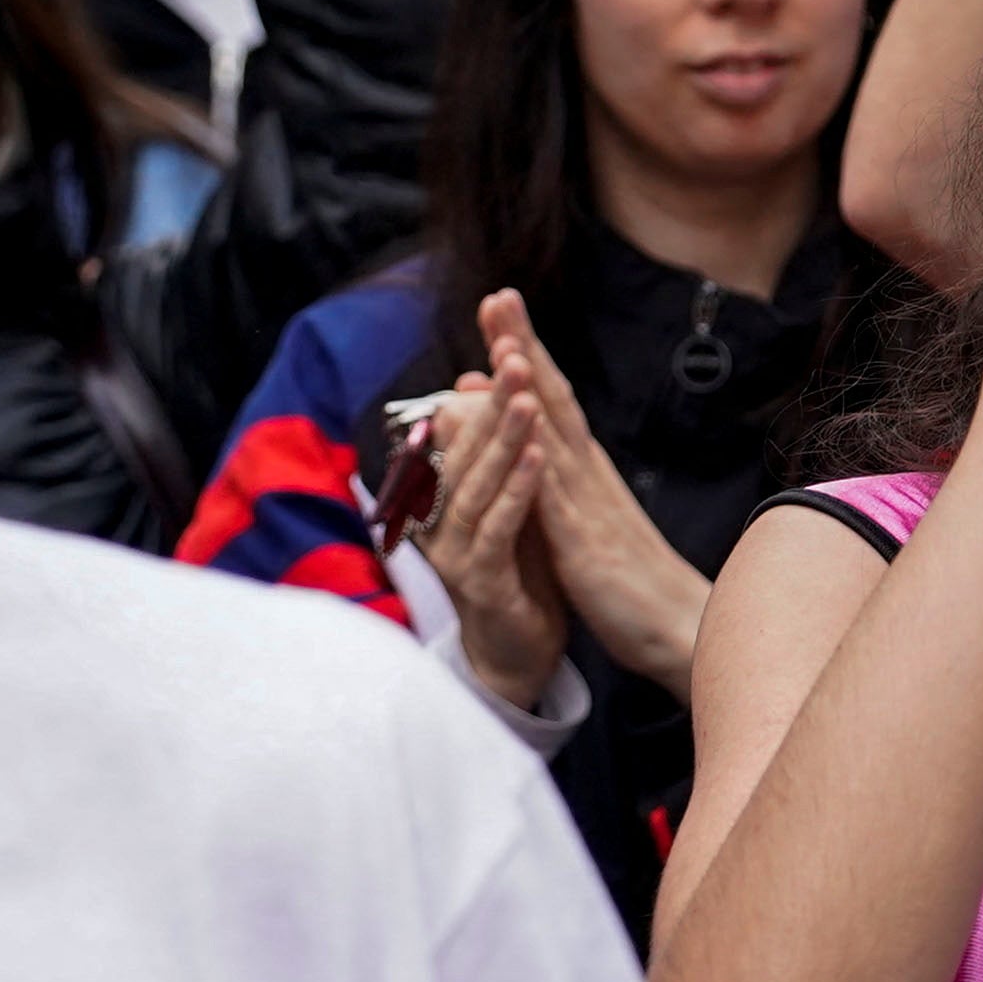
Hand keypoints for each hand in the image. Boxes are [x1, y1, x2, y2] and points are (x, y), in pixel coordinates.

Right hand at [416, 383, 575, 710]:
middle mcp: (444, 517)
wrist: (519, 652)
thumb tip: (481, 385)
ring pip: (477, 485)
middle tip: (512, 351)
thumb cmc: (518, 571)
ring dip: (502, 439)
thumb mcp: (510, 501)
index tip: (498, 329)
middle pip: (466, 449)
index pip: (464, 427)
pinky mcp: (480, 582)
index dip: (482, 380)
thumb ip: (499, 449)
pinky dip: (517, 492)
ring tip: (524, 397)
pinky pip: (496, 530)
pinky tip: (538, 459)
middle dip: (491, 399)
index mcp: (451, 494)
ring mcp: (457, 550)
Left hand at [475, 292, 716, 697]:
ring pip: (551, 432)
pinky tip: (516, 428)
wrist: (681, 631)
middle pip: (553, 398)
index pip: (551, 400)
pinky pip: (553, 496)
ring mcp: (588, 506)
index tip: (501, 307)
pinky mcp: (584, 545)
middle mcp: (588, 477)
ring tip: (506, 338)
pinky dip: (533, 457)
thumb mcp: (583, 523)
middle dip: (524, 344)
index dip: (525, 352)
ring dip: (528, 383)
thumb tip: (527, 444)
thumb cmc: (633, 583)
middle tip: (500, 295)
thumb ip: (554, 484)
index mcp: (586, 474)